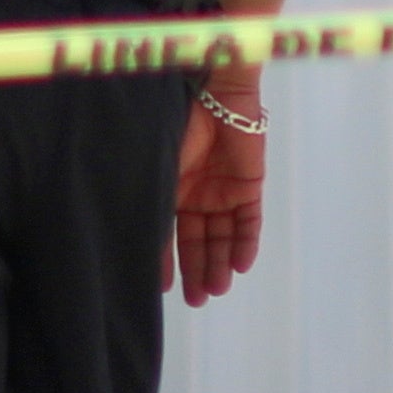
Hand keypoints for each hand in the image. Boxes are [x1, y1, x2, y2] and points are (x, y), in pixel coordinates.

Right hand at [173, 81, 266, 304]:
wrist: (210, 92)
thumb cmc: (173, 125)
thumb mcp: (158, 172)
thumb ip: (156, 209)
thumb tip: (143, 249)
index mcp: (168, 190)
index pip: (168, 234)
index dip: (166, 262)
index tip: (162, 290)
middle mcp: (195, 195)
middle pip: (197, 241)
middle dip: (197, 271)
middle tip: (197, 300)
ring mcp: (222, 191)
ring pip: (223, 236)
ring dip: (220, 263)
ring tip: (217, 289)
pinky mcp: (248, 186)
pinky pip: (249, 222)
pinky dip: (245, 243)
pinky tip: (240, 266)